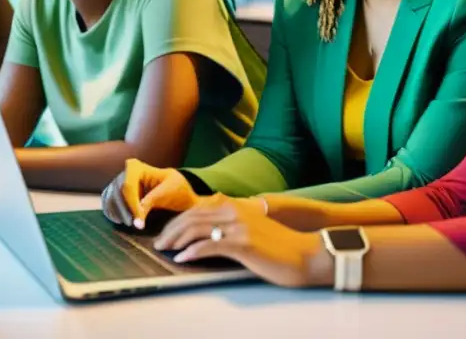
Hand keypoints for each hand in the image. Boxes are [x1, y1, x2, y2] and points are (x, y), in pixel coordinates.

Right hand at [101, 158, 198, 228]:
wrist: (177, 191)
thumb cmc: (175, 188)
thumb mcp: (167, 193)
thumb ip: (150, 201)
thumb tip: (137, 219)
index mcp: (136, 167)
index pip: (128, 187)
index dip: (132, 205)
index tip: (139, 222)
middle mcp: (124, 173)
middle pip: (117, 192)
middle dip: (124, 210)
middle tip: (132, 225)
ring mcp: (119, 182)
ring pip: (110, 198)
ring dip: (117, 213)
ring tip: (128, 224)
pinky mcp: (117, 193)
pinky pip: (108, 202)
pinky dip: (112, 212)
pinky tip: (119, 221)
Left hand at [152, 195, 332, 288]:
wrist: (306, 254)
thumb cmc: (280, 247)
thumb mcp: (253, 228)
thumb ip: (232, 226)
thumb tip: (208, 234)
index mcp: (236, 205)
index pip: (197, 209)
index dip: (178, 221)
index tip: (166, 233)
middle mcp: (235, 210)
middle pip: (192, 217)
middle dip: (171, 230)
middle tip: (159, 244)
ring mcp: (238, 225)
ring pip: (196, 229)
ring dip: (176, 240)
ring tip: (164, 250)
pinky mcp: (243, 242)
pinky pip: (209, 246)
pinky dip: (192, 252)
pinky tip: (182, 259)